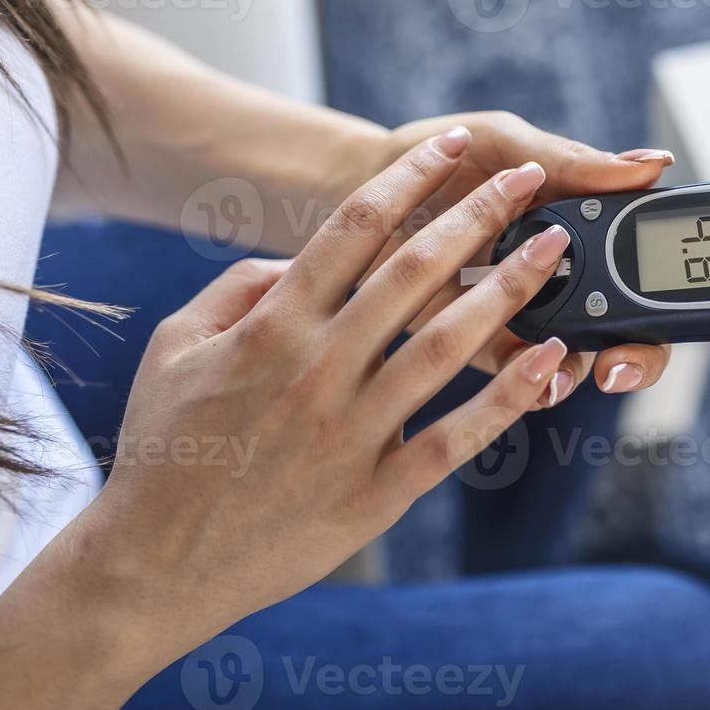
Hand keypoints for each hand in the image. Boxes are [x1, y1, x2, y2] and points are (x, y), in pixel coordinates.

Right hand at [78, 128, 574, 656]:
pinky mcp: (375, 492)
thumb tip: (294, 258)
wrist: (154, 562)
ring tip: (555, 250)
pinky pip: (454, 438)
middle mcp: (318, 367)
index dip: (412, 178)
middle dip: (480, 215)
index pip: (354, 227)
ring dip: (509, 289)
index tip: (455, 147)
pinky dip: (507, 399)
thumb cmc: (163, 448)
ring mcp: (351, 431)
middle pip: (415, 272)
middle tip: (528, 180)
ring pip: (447, 344)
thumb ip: (235, 289)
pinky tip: (548, 360)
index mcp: (272, 325)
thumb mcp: (174, 347)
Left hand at [379, 113, 709, 405]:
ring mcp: (525, 314)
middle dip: (652, 350)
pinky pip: (521, 376)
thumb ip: (574, 160)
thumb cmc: (435, 155)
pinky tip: (540, 374)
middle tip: (632, 353)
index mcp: (585, 226)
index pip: (670, 263)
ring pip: (588, 360)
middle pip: (640, 328)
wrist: (347, 186)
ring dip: (601, 371)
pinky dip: (537, 381)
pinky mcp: (476, 343)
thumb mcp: (508, 142)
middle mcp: (565, 277)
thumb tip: (651, 165)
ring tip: (589, 367)